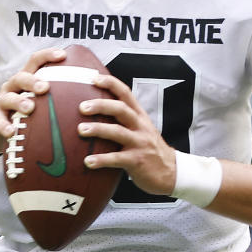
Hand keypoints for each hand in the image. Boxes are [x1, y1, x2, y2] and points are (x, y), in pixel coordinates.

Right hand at [0, 47, 67, 154]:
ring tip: (29, 108)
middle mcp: (13, 86)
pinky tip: (11, 132)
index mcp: (27, 78)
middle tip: (45, 87)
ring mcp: (3, 100)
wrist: (2, 128)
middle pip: (21, 77)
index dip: (47, 56)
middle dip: (33, 81)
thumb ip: (59, 95)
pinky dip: (4, 125)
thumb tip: (91, 93)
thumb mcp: (42, 101)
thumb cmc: (29, 112)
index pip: (35, 61)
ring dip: (19, 102)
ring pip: (9, 97)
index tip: (62, 55)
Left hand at [78, 75, 177, 197]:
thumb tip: (96, 113)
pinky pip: (117, 158)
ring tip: (81, 130)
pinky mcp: (137, 161)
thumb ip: (123, 121)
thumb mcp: (141, 130)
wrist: (171, 172)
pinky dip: (101, 160)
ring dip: (98, 129)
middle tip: (82, 107)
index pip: (126, 93)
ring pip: (118, 132)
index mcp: (140, 116)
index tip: (93, 78)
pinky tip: (88, 161)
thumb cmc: (150, 151)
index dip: (110, 83)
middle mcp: (140, 127)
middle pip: (121, 109)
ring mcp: (140, 143)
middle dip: (101, 105)